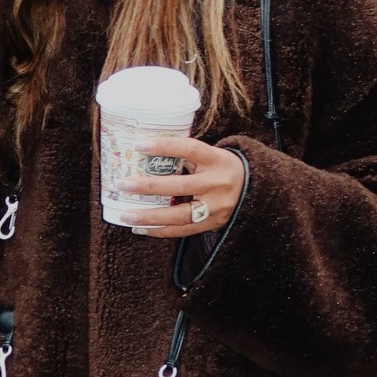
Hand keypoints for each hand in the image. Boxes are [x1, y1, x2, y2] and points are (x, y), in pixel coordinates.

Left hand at [117, 136, 245, 237]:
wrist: (253, 188)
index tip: (137, 145)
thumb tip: (145, 154)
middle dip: (147, 186)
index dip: (163, 146)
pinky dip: (159, 231)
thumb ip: (185, 156)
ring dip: (149, 217)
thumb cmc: (222, 168)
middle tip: (123, 184)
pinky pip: (182, 231)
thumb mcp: (210, 155)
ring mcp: (215, 207)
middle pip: (178, 186)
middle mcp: (216, 183)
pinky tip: (141, 228)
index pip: (188, 149)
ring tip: (126, 215)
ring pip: (178, 215)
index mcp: (215, 160)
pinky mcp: (211, 224)